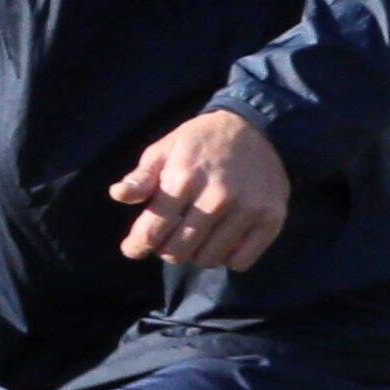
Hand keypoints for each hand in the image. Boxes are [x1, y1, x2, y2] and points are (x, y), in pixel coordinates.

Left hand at [110, 110, 289, 269]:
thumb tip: (118, 195)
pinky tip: (224, 239)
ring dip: (197, 254)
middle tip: (170, 237)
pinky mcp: (270, 219)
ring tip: (197, 236)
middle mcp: (216, 197)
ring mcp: (247, 210)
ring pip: (208, 259)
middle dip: (166, 249)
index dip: (136, 246)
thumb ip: (141, 177)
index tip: (133, 248)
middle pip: (177, 252)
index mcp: (184, 178)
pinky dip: (227, 257)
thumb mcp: (165, 149)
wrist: (259, 128)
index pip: (152, 231)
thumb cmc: (202, 141)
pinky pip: (240, 261)